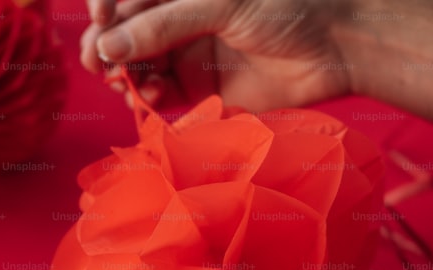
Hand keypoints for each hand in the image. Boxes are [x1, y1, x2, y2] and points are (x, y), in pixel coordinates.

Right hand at [79, 0, 355, 110]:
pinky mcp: (200, 89)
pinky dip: (148, 97)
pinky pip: (160, 94)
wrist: (334, 47)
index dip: (105, 8)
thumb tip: (109, 45)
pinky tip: (149, 98)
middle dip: (106, 46)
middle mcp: (178, 17)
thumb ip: (164, 24)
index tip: (99, 21)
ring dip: (124, 75)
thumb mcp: (221, 4)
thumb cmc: (284, 8)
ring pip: (137, 65)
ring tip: (127, 84)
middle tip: (98, 64)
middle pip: (124, 31)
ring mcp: (187, 52)